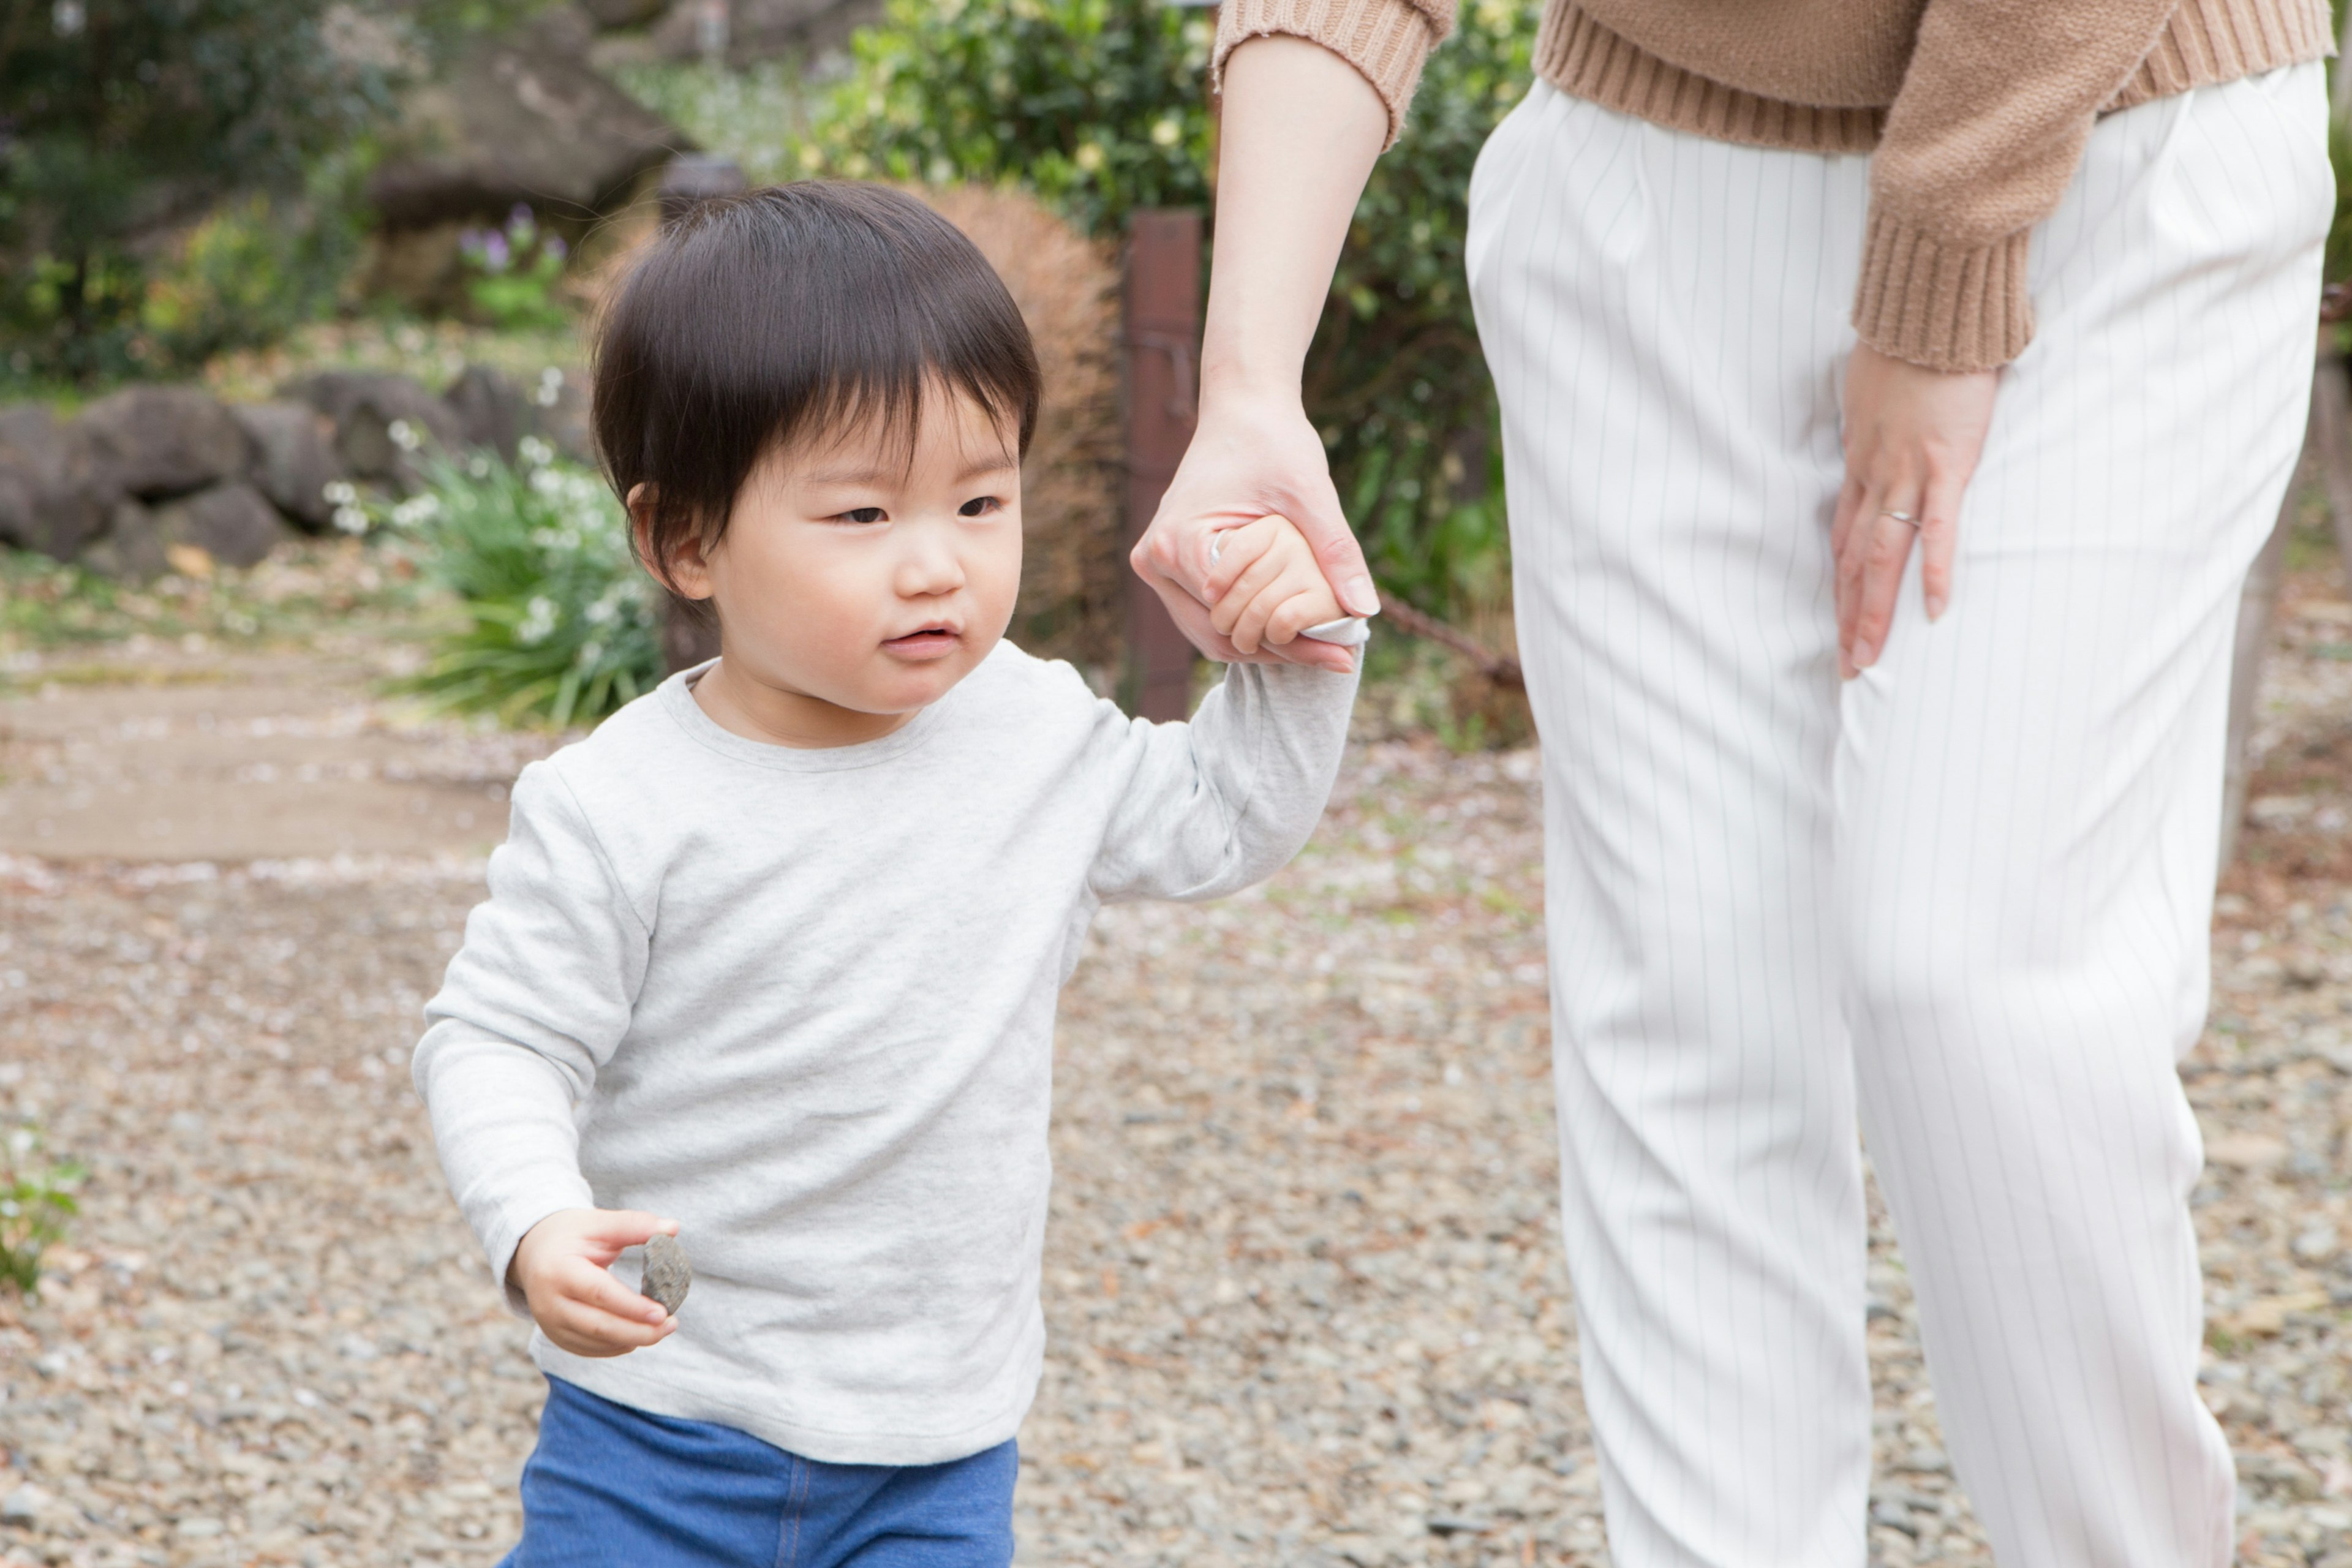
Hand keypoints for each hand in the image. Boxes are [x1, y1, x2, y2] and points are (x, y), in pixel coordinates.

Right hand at [509, 1208, 679, 1356]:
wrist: (534, 1251)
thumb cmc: (571, 1235)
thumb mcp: (599, 1222)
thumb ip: (635, 1225)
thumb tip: (673, 1228)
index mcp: (558, 1270)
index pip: (599, 1293)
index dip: (631, 1306)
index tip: (663, 1312)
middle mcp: (548, 1303)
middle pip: (598, 1326)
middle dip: (638, 1330)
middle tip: (672, 1324)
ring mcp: (550, 1324)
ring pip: (596, 1342)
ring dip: (632, 1339)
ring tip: (664, 1329)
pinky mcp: (556, 1336)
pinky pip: (590, 1349)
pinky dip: (617, 1345)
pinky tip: (639, 1334)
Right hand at [1131, 393, 1369, 673]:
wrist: (1243, 406)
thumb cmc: (1273, 441)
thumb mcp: (1312, 496)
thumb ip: (1336, 553)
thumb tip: (1365, 613)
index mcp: (1177, 544)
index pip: (1233, 618)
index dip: (1290, 641)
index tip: (1341, 653)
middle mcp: (1153, 560)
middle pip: (1217, 635)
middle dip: (1279, 651)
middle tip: (1339, 659)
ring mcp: (1155, 564)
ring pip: (1209, 632)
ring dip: (1262, 643)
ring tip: (1323, 649)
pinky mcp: (1168, 563)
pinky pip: (1206, 612)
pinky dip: (1247, 623)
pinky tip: (1294, 627)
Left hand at [1832, 342, 1997, 677]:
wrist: (1930, 311)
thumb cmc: (1906, 344)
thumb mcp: (1871, 391)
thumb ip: (1875, 424)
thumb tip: (1877, 434)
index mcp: (1859, 461)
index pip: (1842, 538)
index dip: (1838, 585)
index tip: (1836, 623)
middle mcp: (1874, 475)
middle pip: (1852, 561)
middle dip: (1847, 618)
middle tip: (1847, 668)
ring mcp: (1907, 473)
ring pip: (1882, 557)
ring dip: (1874, 612)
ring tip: (1870, 659)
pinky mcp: (1946, 463)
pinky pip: (1939, 527)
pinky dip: (1936, 571)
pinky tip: (1935, 610)